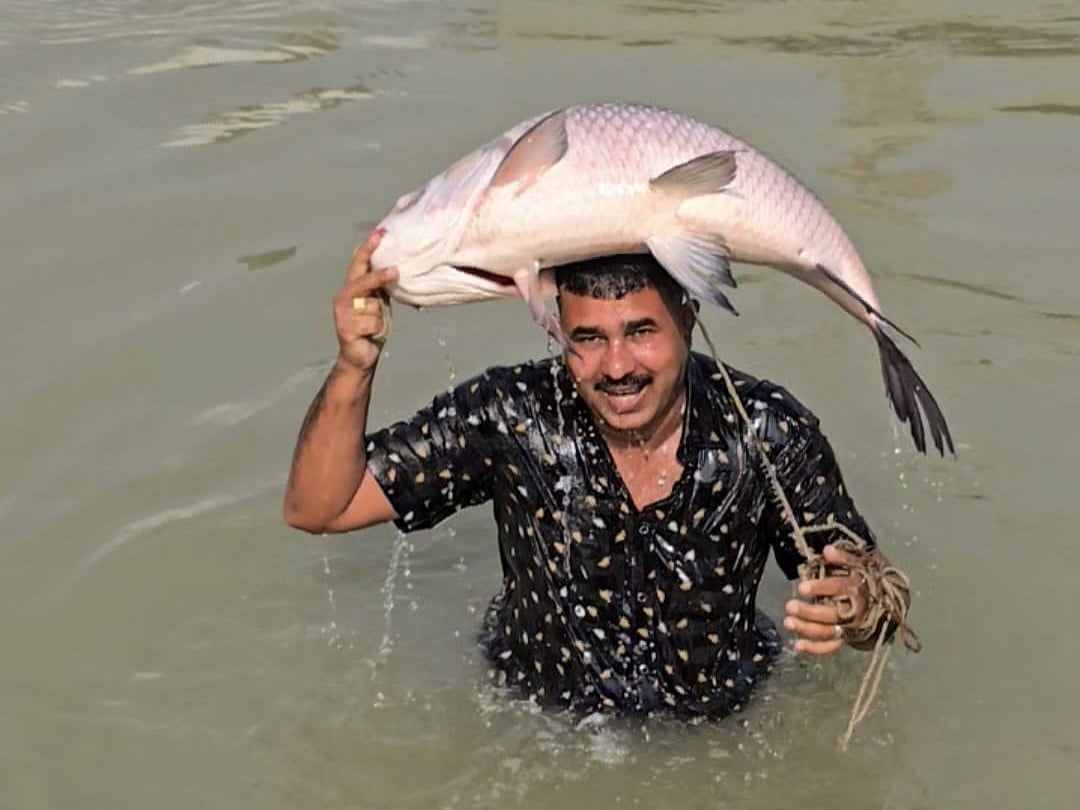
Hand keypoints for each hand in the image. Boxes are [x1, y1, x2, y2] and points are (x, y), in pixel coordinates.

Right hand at [332, 230, 397, 371]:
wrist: (360, 355)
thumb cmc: (370, 326)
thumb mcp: (378, 302)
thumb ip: (381, 286)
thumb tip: (399, 267)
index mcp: (352, 287)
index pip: (359, 263)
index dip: (369, 248)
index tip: (380, 233)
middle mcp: (343, 297)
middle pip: (363, 281)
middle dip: (378, 276)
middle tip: (395, 271)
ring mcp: (342, 313)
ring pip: (373, 306)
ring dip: (380, 318)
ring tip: (374, 326)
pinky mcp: (345, 328)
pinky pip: (373, 323)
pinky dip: (377, 330)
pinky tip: (369, 335)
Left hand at [783, 544, 867, 655]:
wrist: (888, 602)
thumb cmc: (867, 578)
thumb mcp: (860, 563)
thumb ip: (844, 557)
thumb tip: (827, 550)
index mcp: (859, 589)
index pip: (840, 588)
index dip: (821, 588)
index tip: (802, 587)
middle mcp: (857, 611)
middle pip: (833, 614)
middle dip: (810, 612)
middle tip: (790, 606)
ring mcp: (851, 627)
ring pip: (830, 632)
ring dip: (808, 629)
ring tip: (788, 622)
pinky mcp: (847, 638)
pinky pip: (831, 647)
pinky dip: (815, 648)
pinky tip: (797, 645)